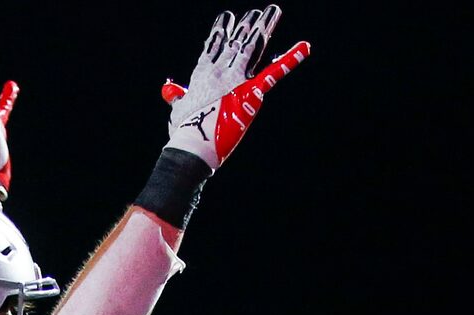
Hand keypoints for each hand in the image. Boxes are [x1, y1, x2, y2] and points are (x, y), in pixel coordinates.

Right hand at [161, 7, 309, 170]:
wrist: (194, 142)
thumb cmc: (184, 131)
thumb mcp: (177, 110)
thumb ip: (177, 96)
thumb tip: (169, 90)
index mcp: (203, 73)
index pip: (214, 46)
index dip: (221, 31)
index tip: (228, 18)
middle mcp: (220, 70)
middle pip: (237, 42)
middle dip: (247, 26)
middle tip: (256, 13)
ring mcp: (236, 79)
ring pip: (252, 47)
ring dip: (263, 28)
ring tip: (272, 12)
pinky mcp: (251, 92)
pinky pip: (274, 73)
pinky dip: (290, 59)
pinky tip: (304, 47)